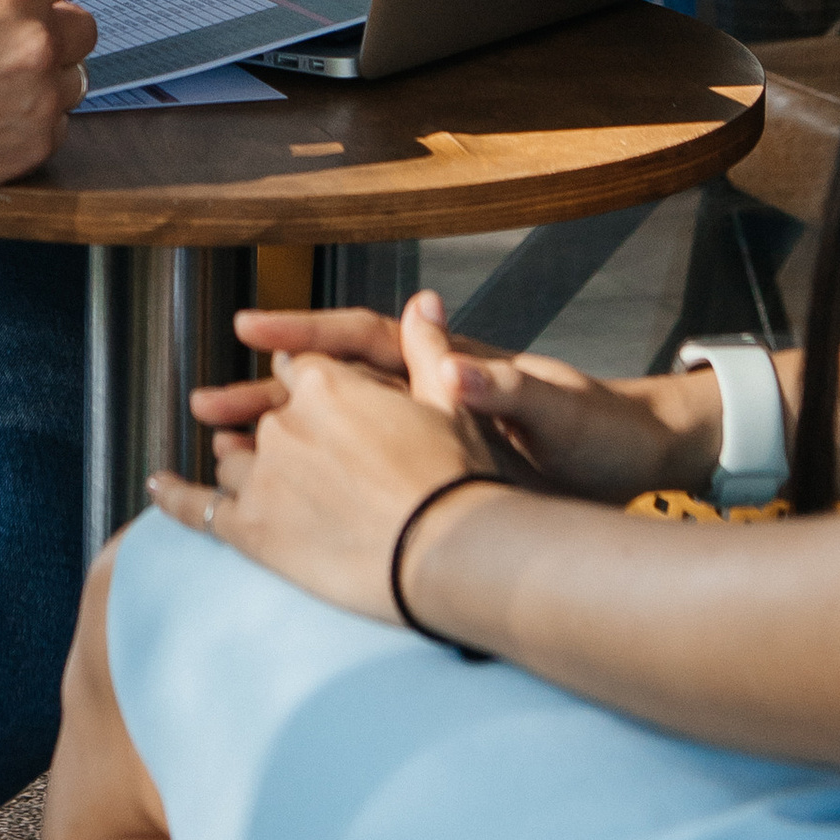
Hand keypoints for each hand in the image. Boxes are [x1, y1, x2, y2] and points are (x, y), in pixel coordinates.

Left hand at [147, 289, 500, 623]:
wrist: (452, 554)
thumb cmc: (458, 479)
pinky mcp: (251, 529)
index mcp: (326, 383)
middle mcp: (285, 422)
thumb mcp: (450, 402)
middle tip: (314, 467)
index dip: (316, 393)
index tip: (327, 412)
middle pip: (268, 420)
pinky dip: (173, 496)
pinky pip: (198, 508)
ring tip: (262, 486)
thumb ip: (427, 348)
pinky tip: (157, 486)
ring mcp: (263, 475)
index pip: (301, 373)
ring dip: (245, 467)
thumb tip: (423, 300)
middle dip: (287, 439)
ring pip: (235, 461)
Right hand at [185, 301, 721, 506]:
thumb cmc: (596, 431)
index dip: (305, 332)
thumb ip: (503, 388)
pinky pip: (355, 476)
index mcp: (448, 366)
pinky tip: (274, 507)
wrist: (634, 465)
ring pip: (331, 433)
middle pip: (329, 388)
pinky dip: (313, 487)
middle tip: (205, 407)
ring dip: (278, 441)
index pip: (361, 338)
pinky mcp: (428, 477)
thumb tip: (457, 366)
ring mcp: (421, 436)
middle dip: (265, 396)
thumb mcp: (554, 410)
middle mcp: (423, 395)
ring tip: (218, 456)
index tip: (252, 332)